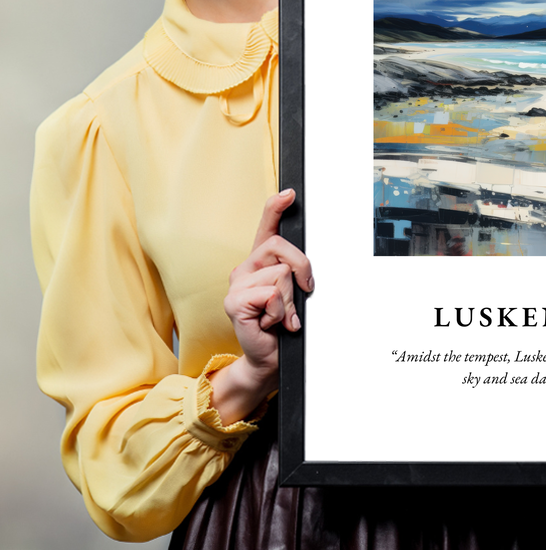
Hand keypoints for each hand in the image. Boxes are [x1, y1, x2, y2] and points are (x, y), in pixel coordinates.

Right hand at [209, 189, 313, 423]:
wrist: (269, 358)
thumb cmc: (282, 325)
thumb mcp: (294, 294)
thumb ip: (295, 274)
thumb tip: (304, 267)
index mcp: (260, 262)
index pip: (266, 227)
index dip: (276, 207)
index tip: (290, 193)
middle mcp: (245, 268)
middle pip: (281, 247)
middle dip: (302, 269)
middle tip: (302, 293)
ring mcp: (237, 284)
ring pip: (281, 274)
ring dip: (290, 300)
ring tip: (281, 315)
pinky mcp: (234, 302)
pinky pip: (271, 294)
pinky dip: (280, 312)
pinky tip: (271, 323)